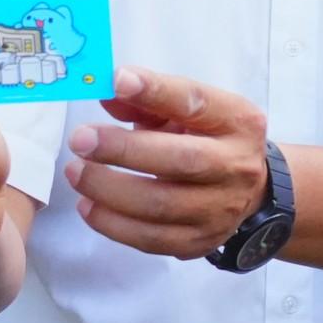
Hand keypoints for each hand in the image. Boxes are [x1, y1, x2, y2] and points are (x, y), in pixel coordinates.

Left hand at [65, 66, 270, 258]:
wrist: (246, 191)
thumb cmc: (206, 139)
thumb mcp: (186, 112)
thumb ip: (147, 100)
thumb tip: (106, 91)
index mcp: (237, 122)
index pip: (197, 103)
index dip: (157, 92)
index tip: (117, 80)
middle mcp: (237, 166)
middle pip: (181, 161)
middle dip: (124, 150)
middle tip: (80, 140)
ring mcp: (221, 210)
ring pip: (161, 206)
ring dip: (108, 189)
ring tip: (75, 172)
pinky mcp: (200, 242)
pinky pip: (151, 240)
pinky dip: (112, 224)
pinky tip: (87, 206)